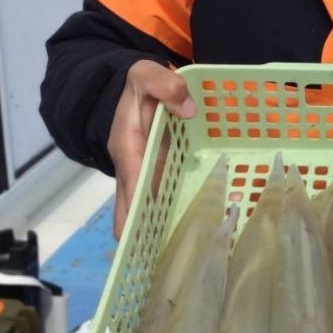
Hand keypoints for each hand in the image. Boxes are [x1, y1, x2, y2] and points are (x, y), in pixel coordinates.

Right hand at [107, 61, 195, 239]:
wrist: (133, 88)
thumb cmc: (138, 85)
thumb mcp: (146, 74)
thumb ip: (164, 85)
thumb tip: (188, 110)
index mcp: (128, 149)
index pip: (129, 189)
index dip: (135, 216)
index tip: (145, 242)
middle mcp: (132, 170)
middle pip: (130, 214)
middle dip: (144, 237)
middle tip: (172, 259)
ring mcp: (144, 177)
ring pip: (147, 213)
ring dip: (161, 231)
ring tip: (190, 253)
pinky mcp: (157, 177)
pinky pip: (164, 202)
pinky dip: (176, 215)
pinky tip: (204, 226)